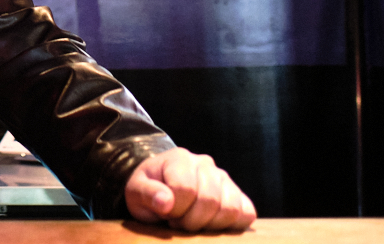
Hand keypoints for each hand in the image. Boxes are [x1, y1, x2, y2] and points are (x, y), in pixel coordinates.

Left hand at [125, 147, 255, 231]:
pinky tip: (211, 223)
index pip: (186, 189)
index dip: (175, 210)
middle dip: (192, 221)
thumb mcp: (136, 191)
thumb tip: (165, 202)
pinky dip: (232, 225)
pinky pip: (247, 214)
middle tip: (178, 222)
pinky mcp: (238, 194)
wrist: (161, 186)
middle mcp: (205, 164)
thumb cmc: (148, 190)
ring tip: (193, 221)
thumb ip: (147, 194)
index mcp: (179, 159)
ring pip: (231, 209)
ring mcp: (224, 178)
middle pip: (210, 201)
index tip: (166, 214)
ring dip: (210, 225)